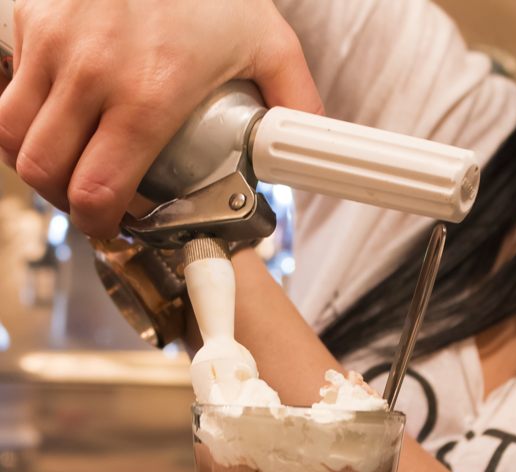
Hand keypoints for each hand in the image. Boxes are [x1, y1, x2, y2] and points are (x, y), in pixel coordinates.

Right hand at [0, 0, 322, 237]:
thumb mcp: (265, 39)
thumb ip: (290, 100)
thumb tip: (302, 146)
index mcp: (148, 93)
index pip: (98, 190)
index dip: (100, 222)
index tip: (114, 223)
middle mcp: (91, 72)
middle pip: (46, 173)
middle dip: (66, 202)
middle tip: (89, 203)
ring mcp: (54, 44)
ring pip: (14, 139)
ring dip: (37, 166)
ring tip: (67, 169)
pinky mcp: (31, 21)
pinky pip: (6, 91)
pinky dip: (19, 120)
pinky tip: (48, 125)